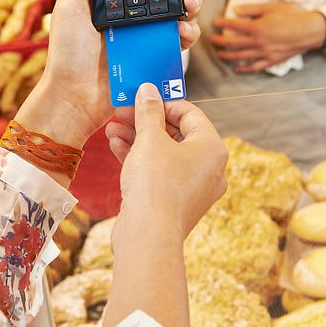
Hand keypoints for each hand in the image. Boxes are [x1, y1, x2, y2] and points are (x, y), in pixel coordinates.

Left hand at [16, 0, 204, 150]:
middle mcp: (133, 9)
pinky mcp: (156, 52)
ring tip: (190, 2)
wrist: (76, 95)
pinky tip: (184, 30)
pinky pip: (181, 38)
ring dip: (192, 0)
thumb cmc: (67, 52)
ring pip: (180, 8)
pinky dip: (188, 31)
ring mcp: (147, 31)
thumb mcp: (70, 5)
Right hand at [107, 83, 227, 237]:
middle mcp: (209, 168)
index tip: (141, 98)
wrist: (148, 236)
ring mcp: (194, 188)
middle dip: (146, 122)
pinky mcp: (176, 203)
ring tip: (112, 128)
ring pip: (165, 154)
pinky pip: (160, 172)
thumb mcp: (149, 139)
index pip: (191, 114)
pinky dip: (141, 159)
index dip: (163, 103)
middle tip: (122, 112)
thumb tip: (148, 90)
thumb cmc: (155, 183)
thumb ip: (148, 111)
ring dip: (138, 139)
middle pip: (176, 134)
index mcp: (213, 148)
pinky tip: (116, 146)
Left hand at [210, 2, 325, 72]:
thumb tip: (235, 10)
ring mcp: (265, 53)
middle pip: (233, 43)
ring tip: (219, 53)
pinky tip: (236, 69)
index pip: (233, 26)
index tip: (215, 22)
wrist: (311, 30)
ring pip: (241, 57)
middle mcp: (259, 42)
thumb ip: (251, 9)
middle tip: (212, 39)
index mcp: (258, 27)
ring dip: (227, 56)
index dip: (222, 24)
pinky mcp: (272, 61)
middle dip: (220, 42)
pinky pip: (254, 67)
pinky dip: (244, 69)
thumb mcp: (271, 7)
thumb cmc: (292, 16)